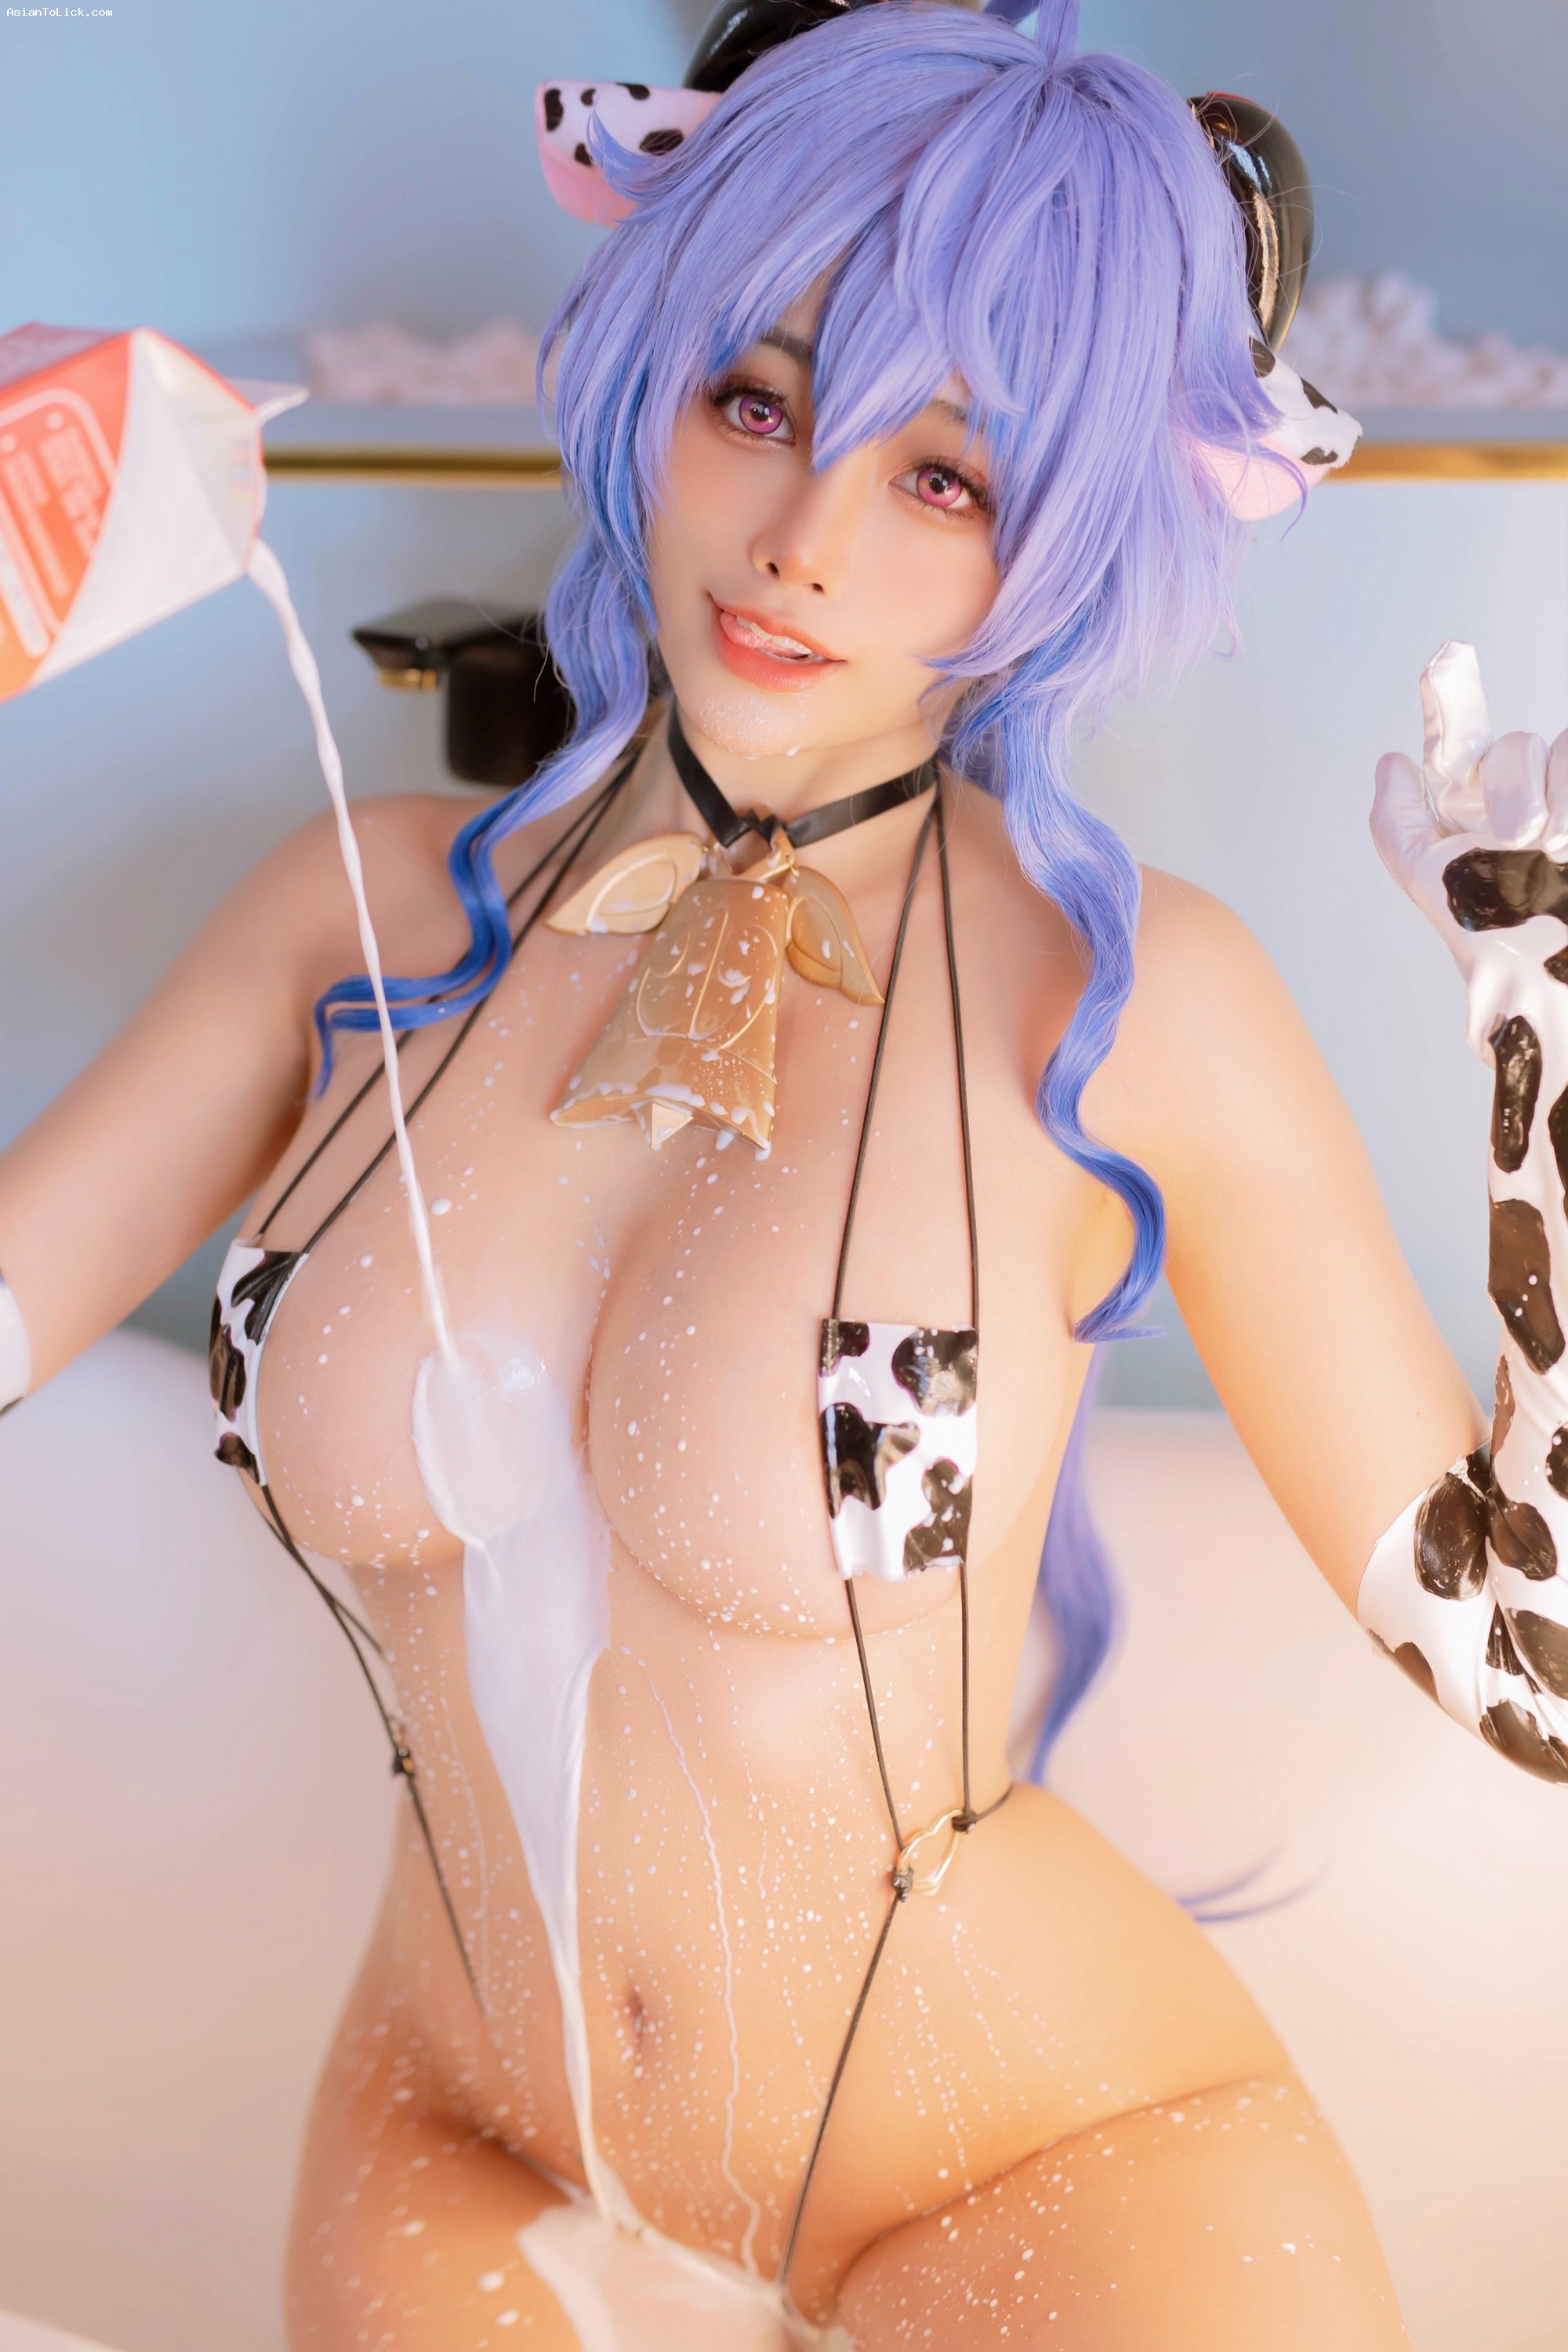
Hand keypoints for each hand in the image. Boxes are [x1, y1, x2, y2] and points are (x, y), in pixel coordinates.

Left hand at [1372, 640, 1567, 1055]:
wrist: (1558, 976)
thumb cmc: (1496, 941)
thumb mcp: (1434, 883)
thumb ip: (1401, 822)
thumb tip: (1392, 763)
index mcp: (1472, 816)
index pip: (1457, 742)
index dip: (1450, 695)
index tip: (1447, 653)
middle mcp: (1522, 801)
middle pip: (1507, 750)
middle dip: (1507, 790)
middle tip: (1517, 836)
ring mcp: (1560, 805)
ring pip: (1552, 750)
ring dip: (1550, 800)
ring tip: (1553, 849)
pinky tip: (1567, 843)